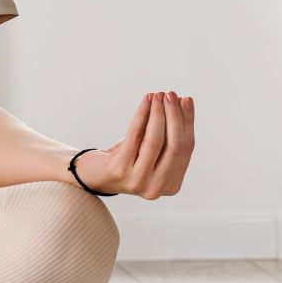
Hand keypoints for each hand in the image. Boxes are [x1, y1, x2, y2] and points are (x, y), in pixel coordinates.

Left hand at [80, 91, 194, 198]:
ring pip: (155, 140)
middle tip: (172, 94)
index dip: (187, 122)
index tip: (187, 100)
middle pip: (174, 146)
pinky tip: (147, 100)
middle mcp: (157, 187)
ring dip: (159, 113)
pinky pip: (135, 135)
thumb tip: (182, 102)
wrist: (94, 174)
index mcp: (172, 185)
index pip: (186, 149)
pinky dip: (142, 114)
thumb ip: (168, 133)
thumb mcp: (151, 148)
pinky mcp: (119, 169)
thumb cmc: (127, 158)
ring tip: (159, 95)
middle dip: (175, 117)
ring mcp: (138, 181)